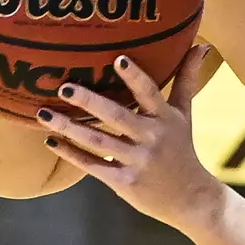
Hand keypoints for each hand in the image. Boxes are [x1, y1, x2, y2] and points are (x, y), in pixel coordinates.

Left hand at [35, 46, 226, 231]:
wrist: (190, 198)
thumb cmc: (181, 148)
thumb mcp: (185, 114)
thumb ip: (187, 78)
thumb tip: (201, 46)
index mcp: (165, 118)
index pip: (150, 93)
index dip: (135, 77)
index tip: (118, 59)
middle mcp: (152, 138)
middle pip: (117, 116)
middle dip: (90, 101)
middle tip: (64, 87)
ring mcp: (137, 161)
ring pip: (98, 142)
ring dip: (69, 128)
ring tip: (43, 113)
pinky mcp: (124, 182)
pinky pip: (93, 166)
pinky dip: (71, 154)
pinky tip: (51, 141)